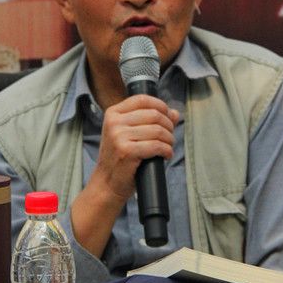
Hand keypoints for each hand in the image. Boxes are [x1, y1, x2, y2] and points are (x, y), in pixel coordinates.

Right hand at [70, 94, 178, 257]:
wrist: (107, 182)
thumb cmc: (119, 158)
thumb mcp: (130, 134)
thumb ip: (151, 121)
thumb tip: (175, 113)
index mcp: (113, 113)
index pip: (142, 99)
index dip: (160, 106)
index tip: (168, 117)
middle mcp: (114, 122)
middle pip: (154, 115)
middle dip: (168, 126)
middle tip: (170, 137)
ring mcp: (119, 136)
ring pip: (158, 130)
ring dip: (169, 140)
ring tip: (168, 147)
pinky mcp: (126, 151)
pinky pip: (156, 146)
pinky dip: (166, 150)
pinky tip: (166, 155)